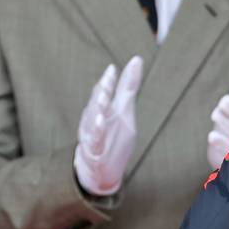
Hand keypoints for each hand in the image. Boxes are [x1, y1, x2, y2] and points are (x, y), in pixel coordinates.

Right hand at [74, 56, 142, 195]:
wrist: (100, 169)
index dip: (108, 81)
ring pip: (92, 120)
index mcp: (101, 109)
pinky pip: (95, 141)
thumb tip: (136, 59)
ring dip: (97, 109)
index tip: (113, 69)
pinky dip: (97, 132)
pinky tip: (101, 123)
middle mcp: (94, 119)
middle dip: (102, 90)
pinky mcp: (95, 151)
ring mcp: (92, 135)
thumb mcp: (124, 110)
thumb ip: (128, 86)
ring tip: (103, 97)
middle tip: (109, 77)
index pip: (103, 92)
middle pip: (97, 103)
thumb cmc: (112, 135)